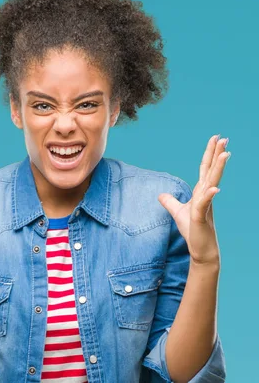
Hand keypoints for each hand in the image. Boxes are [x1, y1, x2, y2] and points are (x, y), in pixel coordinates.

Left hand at [158, 135, 230, 265]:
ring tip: (225, 153)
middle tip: (224, 138)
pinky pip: (205, 204)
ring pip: (212, 183)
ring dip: (218, 168)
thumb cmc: (192, 230)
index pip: (205, 169)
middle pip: (211, 171)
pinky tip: (214, 188)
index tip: (216, 138)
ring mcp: (205, 205)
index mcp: (200, 192)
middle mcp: (205, 195)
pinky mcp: (201, 217)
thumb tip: (161, 194)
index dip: (209, 154)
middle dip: (217, 154)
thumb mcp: (177, 212)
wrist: (201, 248)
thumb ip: (170, 202)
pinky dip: (209, 195)